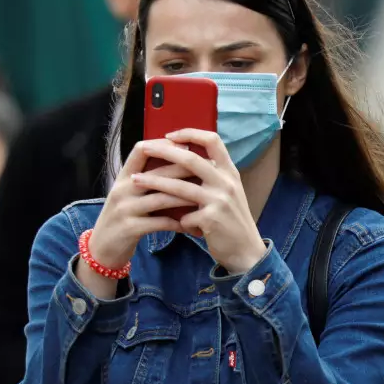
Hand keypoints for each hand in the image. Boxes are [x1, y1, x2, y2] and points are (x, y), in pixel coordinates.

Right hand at [81, 140, 192, 297]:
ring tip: (207, 198)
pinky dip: (179, 223)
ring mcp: (125, 209)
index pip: (141, 150)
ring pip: (162, 198)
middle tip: (209, 170)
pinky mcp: (130, 228)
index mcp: (123, 177)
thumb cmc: (125, 218)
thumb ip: (150, 181)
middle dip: (185, 170)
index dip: (164, 145)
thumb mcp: (131, 195)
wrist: (103, 249)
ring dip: (187, 198)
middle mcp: (123, 189)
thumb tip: (181, 163)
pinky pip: (160, 222)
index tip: (188, 146)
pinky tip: (193, 225)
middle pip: (157, 173)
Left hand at [131, 129, 267, 274]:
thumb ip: (212, 176)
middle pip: (191, 159)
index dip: (190, 133)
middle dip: (164, 152)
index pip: (212, 140)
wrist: (247, 250)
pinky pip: (185, 216)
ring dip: (155, 183)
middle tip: (145, 148)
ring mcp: (219, 201)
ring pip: (180, 187)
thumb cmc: (232, 220)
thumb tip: (185, 160)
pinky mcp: (212, 220)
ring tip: (136, 180)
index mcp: (230, 172)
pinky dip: (179, 221)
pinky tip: (177, 226)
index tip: (170, 136)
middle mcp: (226, 182)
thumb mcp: (229, 192)